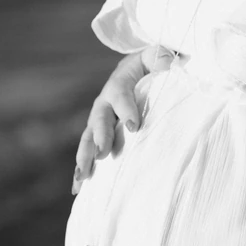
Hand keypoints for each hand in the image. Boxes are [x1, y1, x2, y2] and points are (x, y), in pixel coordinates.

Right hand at [72, 46, 174, 194]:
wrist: (135, 71)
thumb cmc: (151, 65)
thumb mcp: (157, 56)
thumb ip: (161, 58)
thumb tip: (168, 61)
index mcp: (120, 83)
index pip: (120, 95)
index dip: (126, 110)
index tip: (134, 127)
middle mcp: (105, 103)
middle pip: (99, 120)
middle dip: (100, 137)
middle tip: (103, 154)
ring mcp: (100, 120)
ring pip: (88, 138)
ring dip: (85, 157)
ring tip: (82, 177)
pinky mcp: (99, 134)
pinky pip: (88, 151)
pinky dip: (82, 169)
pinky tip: (77, 188)